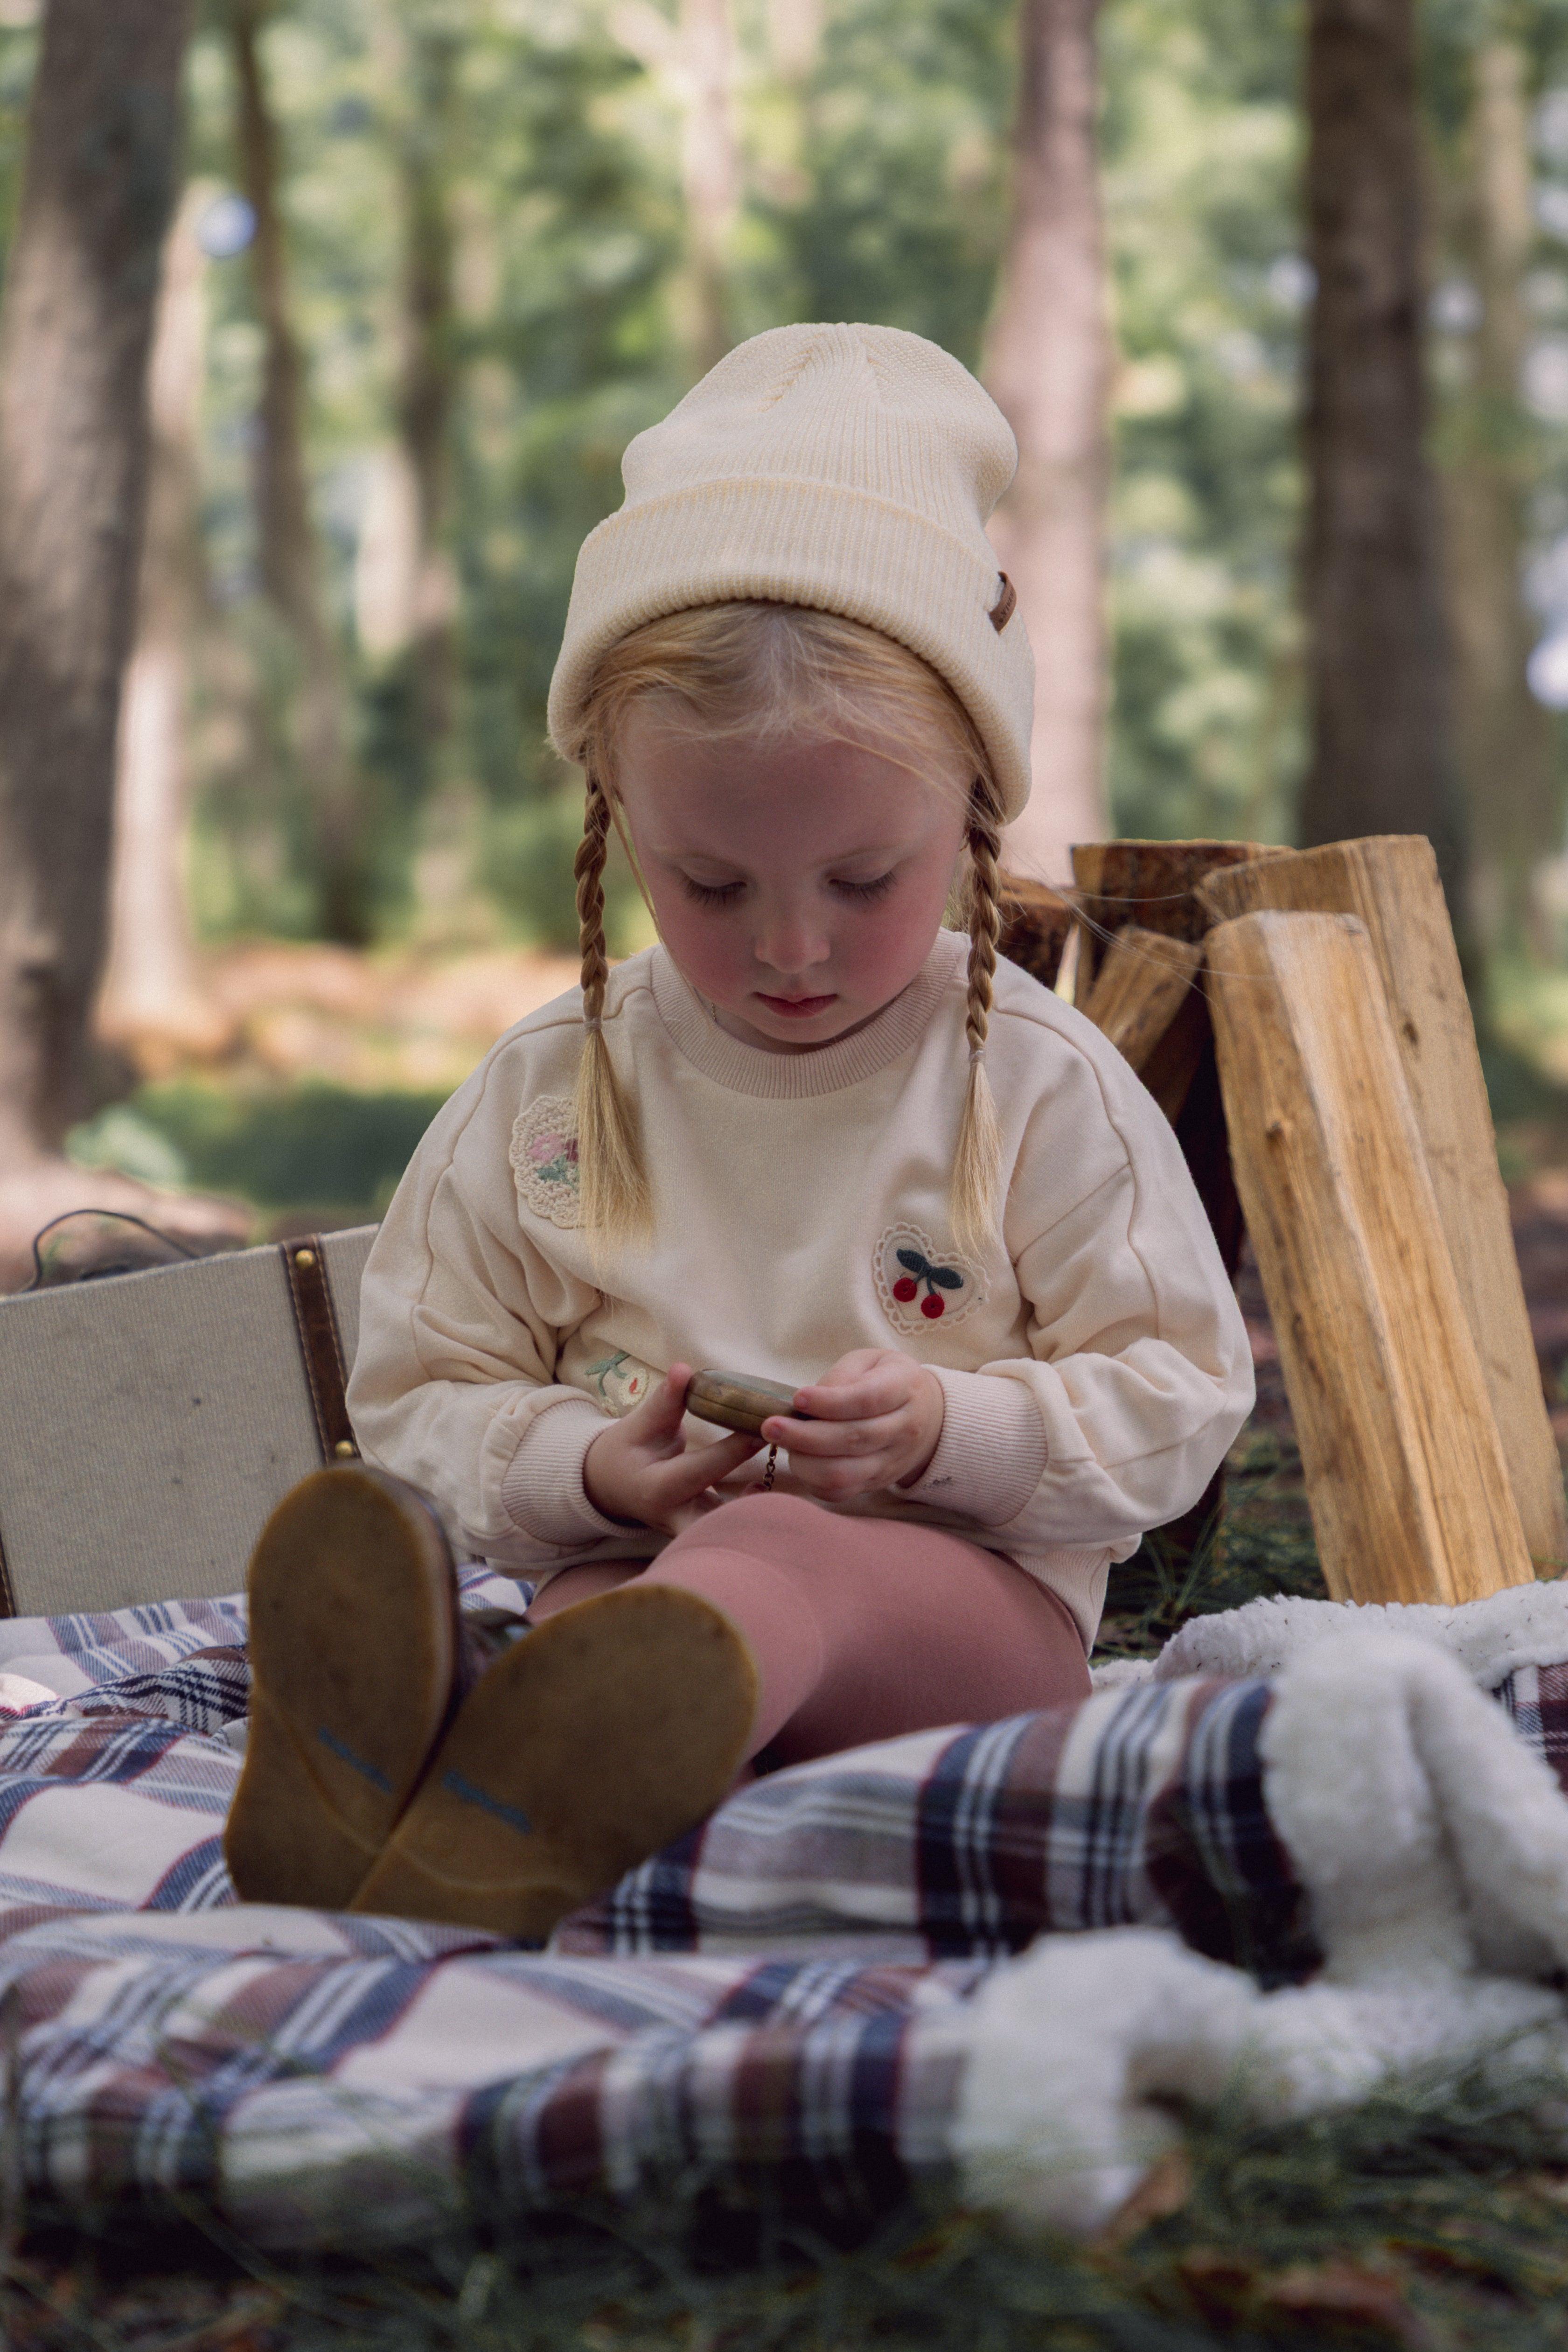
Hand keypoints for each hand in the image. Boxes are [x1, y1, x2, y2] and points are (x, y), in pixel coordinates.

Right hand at [584, 1363, 761, 1533]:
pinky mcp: (701, 1529)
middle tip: (777, 1476)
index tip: (762, 1429)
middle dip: (750, 1506)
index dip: (735, 1450)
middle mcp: (676, 1515)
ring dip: (755, 1516)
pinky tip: (761, 1489)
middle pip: (718, 1520)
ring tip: (779, 1490)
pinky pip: (729, 1528)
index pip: (703, 1469)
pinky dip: (750, 1513)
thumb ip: (665, 1402)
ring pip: (727, 1533)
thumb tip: (683, 1369)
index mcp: (659, 1488)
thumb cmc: (626, 1452)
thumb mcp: (638, 1425)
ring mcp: (690, 1528)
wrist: (610, 1487)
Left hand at [762, 1348, 943, 1499]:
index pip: (868, 1400)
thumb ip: (843, 1374)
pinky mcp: (876, 1483)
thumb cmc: (888, 1381)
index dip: (830, 1402)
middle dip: (805, 1436)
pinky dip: (813, 1481)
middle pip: (853, 1440)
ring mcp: (891, 1462)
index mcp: (905, 1388)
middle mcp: (903, 1429)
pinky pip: (841, 1492)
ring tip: (782, 1443)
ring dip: (805, 1462)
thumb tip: (812, 1400)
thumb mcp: (871, 1361)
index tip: (797, 1398)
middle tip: (771, 1426)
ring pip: (844, 1473)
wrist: (928, 1418)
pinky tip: (800, 1461)